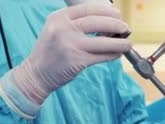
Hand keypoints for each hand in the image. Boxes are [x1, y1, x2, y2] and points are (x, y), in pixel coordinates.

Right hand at [11, 2, 131, 104]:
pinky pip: (101, 56)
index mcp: (59, 18)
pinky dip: (112, 55)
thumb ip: (75, 23)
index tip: (117, 14)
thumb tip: (107, 21)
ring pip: (103, 41)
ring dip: (119, 42)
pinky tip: (118, 54)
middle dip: (115, 24)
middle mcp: (63, 29)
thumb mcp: (56, 29)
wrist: (36, 74)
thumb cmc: (50, 51)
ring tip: (128, 43)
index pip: (88, 9)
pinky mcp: (77, 61)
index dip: (106, 10)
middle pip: (97, 22)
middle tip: (125, 27)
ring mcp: (70, 45)